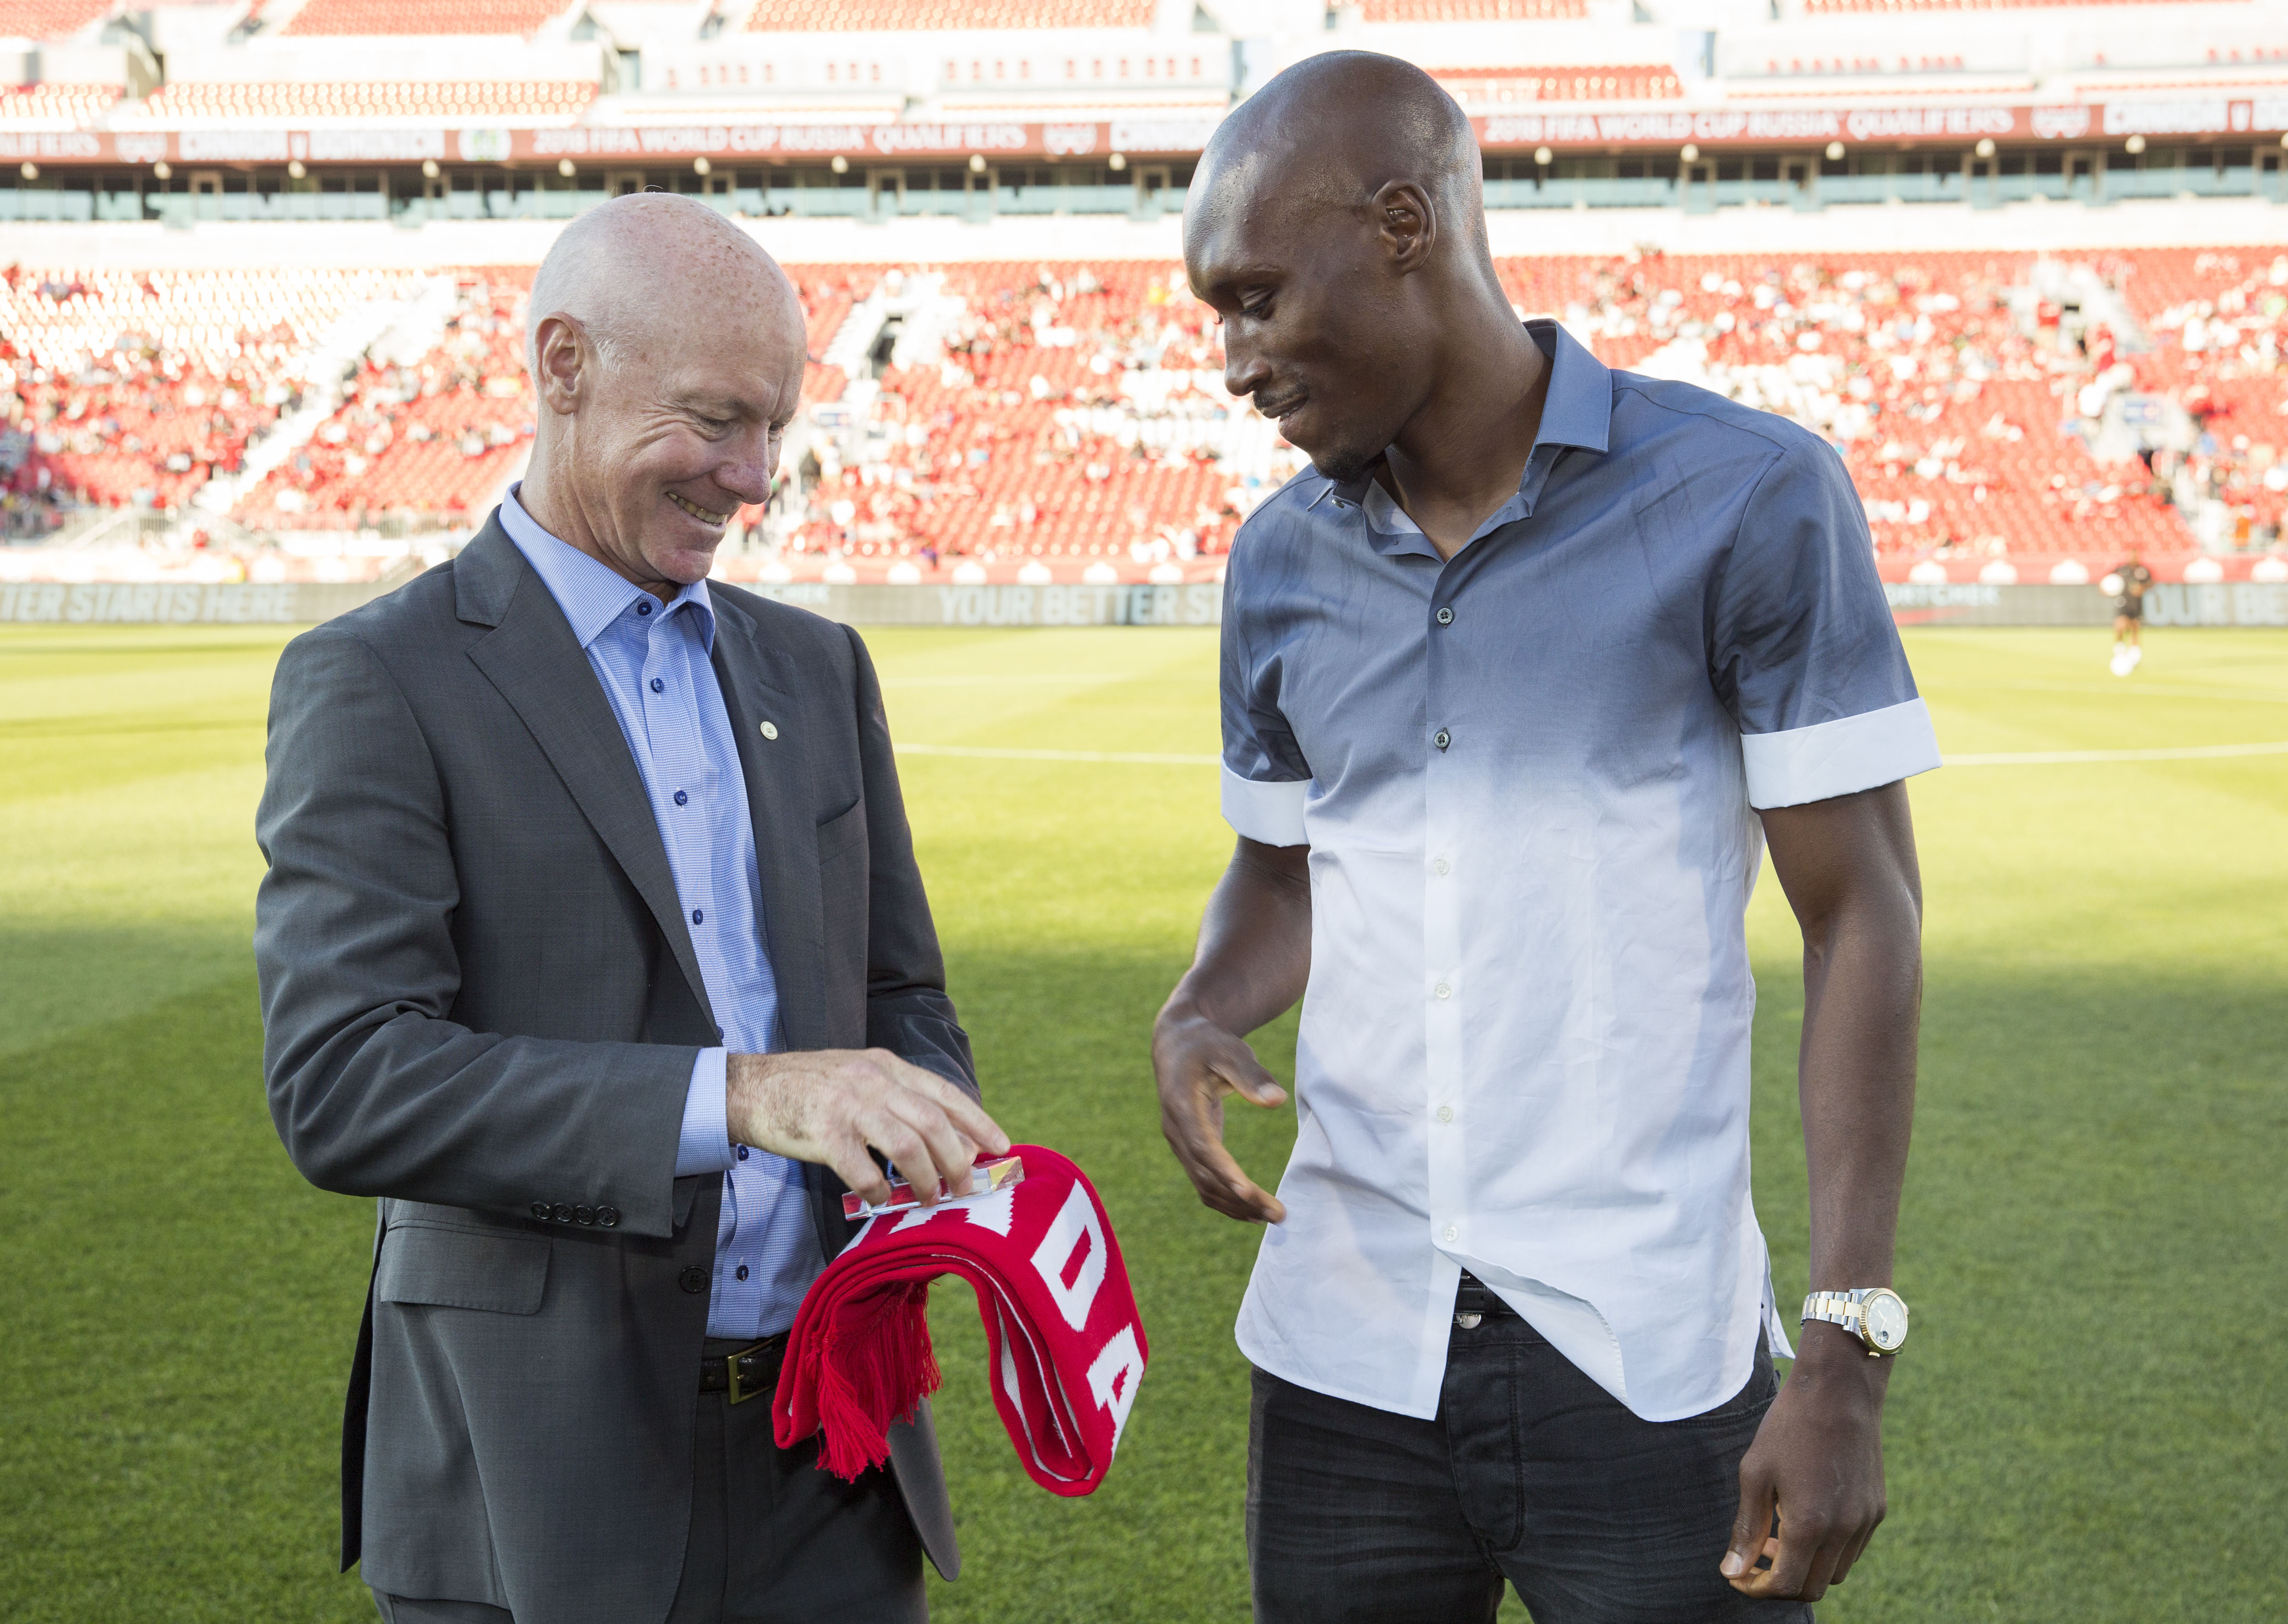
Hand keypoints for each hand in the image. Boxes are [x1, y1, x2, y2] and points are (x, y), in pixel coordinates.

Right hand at [725, 1049, 1009, 1209]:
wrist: (749, 1088)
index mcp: (887, 1067)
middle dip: (957, 1161)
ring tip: (929, 1198)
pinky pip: (864, 1171)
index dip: (978, 1122)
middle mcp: (873, 1082)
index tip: (1000, 1147)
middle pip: (934, 1124)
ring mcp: (848, 1106)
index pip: (946, 1094)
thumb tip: (946, 1137)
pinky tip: (878, 1199)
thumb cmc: (809, 1088)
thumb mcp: (861, 1077)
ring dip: (926, 1179)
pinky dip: (878, 1191)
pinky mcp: (823, 1133)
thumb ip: (899, 1099)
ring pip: (908, 1147)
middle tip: (963, 1188)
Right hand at [1151, 1000, 1287, 1222]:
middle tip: (1279, 1214)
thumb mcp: (1231, 1051)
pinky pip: (1204, 1181)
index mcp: (1181, 1106)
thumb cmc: (1208, 1044)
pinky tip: (1252, 1208)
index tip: (1249, 1192)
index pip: (1203, 1147)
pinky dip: (1226, 1198)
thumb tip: (1278, 1100)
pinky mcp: (1189, 1147)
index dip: (1225, 1172)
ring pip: (1204, 1185)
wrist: (1178, 1043)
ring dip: (1236, 1205)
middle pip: (1206, 1175)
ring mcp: (1179, 1142)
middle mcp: (1175, 1130)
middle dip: (1241, 1198)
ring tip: (1272, 1217)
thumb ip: (1252, 1076)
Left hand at [1721, 1323, 1890, 1601]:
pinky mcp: (1876, 1509)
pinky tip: (1804, 1518)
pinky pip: (1851, 1549)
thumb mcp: (1755, 1473)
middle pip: (1812, 1587)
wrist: (1839, 1390)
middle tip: (1754, 1556)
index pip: (1786, 1585)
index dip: (1757, 1588)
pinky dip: (1826, 1549)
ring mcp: (1865, 1520)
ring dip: (1804, 1566)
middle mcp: (1844, 1530)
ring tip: (1775, 1534)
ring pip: (1834, 1571)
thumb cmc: (1789, 1427)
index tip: (1737, 1574)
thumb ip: (1746, 1528)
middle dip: (1779, 1582)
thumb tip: (1732, 1572)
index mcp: (1810, 1524)